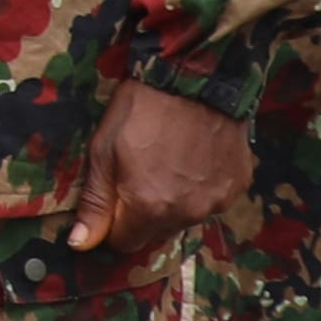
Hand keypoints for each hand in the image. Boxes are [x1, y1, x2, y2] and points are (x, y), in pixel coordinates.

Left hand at [68, 76, 249, 260]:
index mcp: (150, 209)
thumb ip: (95, 203)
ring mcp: (218, 200)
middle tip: (138, 171)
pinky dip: (200, 186)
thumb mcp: (103, 151)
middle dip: (143, 212)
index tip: (112, 198)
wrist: (195, 76)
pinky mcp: (239, 184)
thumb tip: (80, 244)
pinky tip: (194, 156)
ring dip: (174, 200)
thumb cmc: (141, 109)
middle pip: (157, 232)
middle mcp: (188, 213)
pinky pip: (212, 198)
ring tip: (168, 159)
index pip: (125, 242)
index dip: (113, 223)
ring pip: (186, 216)